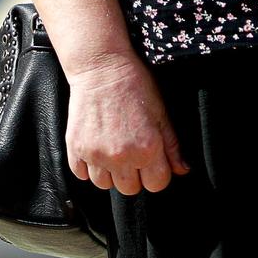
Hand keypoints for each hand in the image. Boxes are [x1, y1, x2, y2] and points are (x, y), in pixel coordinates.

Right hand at [64, 50, 188, 195]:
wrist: (102, 67)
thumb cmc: (136, 86)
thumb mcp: (162, 113)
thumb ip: (172, 146)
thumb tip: (182, 170)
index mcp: (147, 149)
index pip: (157, 185)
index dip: (157, 173)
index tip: (153, 160)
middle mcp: (121, 157)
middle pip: (130, 189)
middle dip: (134, 175)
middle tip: (132, 151)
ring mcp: (95, 155)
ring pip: (105, 185)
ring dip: (110, 172)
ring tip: (113, 149)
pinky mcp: (75, 149)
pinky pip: (81, 175)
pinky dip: (88, 166)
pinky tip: (96, 147)